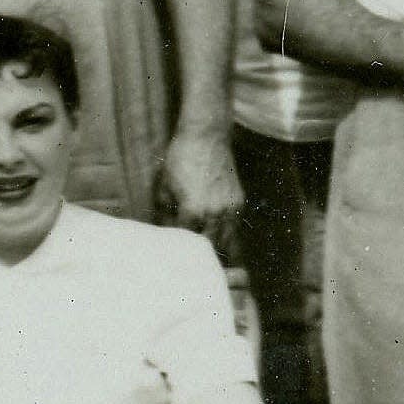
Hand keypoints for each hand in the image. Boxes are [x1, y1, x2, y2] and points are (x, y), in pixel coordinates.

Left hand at [155, 129, 244, 257]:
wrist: (207, 135)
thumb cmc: (181, 159)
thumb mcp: (164, 187)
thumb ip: (165, 214)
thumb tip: (165, 233)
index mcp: (193, 212)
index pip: (187, 243)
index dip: (181, 252)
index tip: (177, 261)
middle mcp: (215, 213)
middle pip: (211, 248)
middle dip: (203, 258)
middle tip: (195, 268)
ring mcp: (230, 208)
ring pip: (228, 242)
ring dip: (218, 250)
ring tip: (210, 261)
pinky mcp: (239, 201)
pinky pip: (235, 227)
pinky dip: (227, 236)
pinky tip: (218, 239)